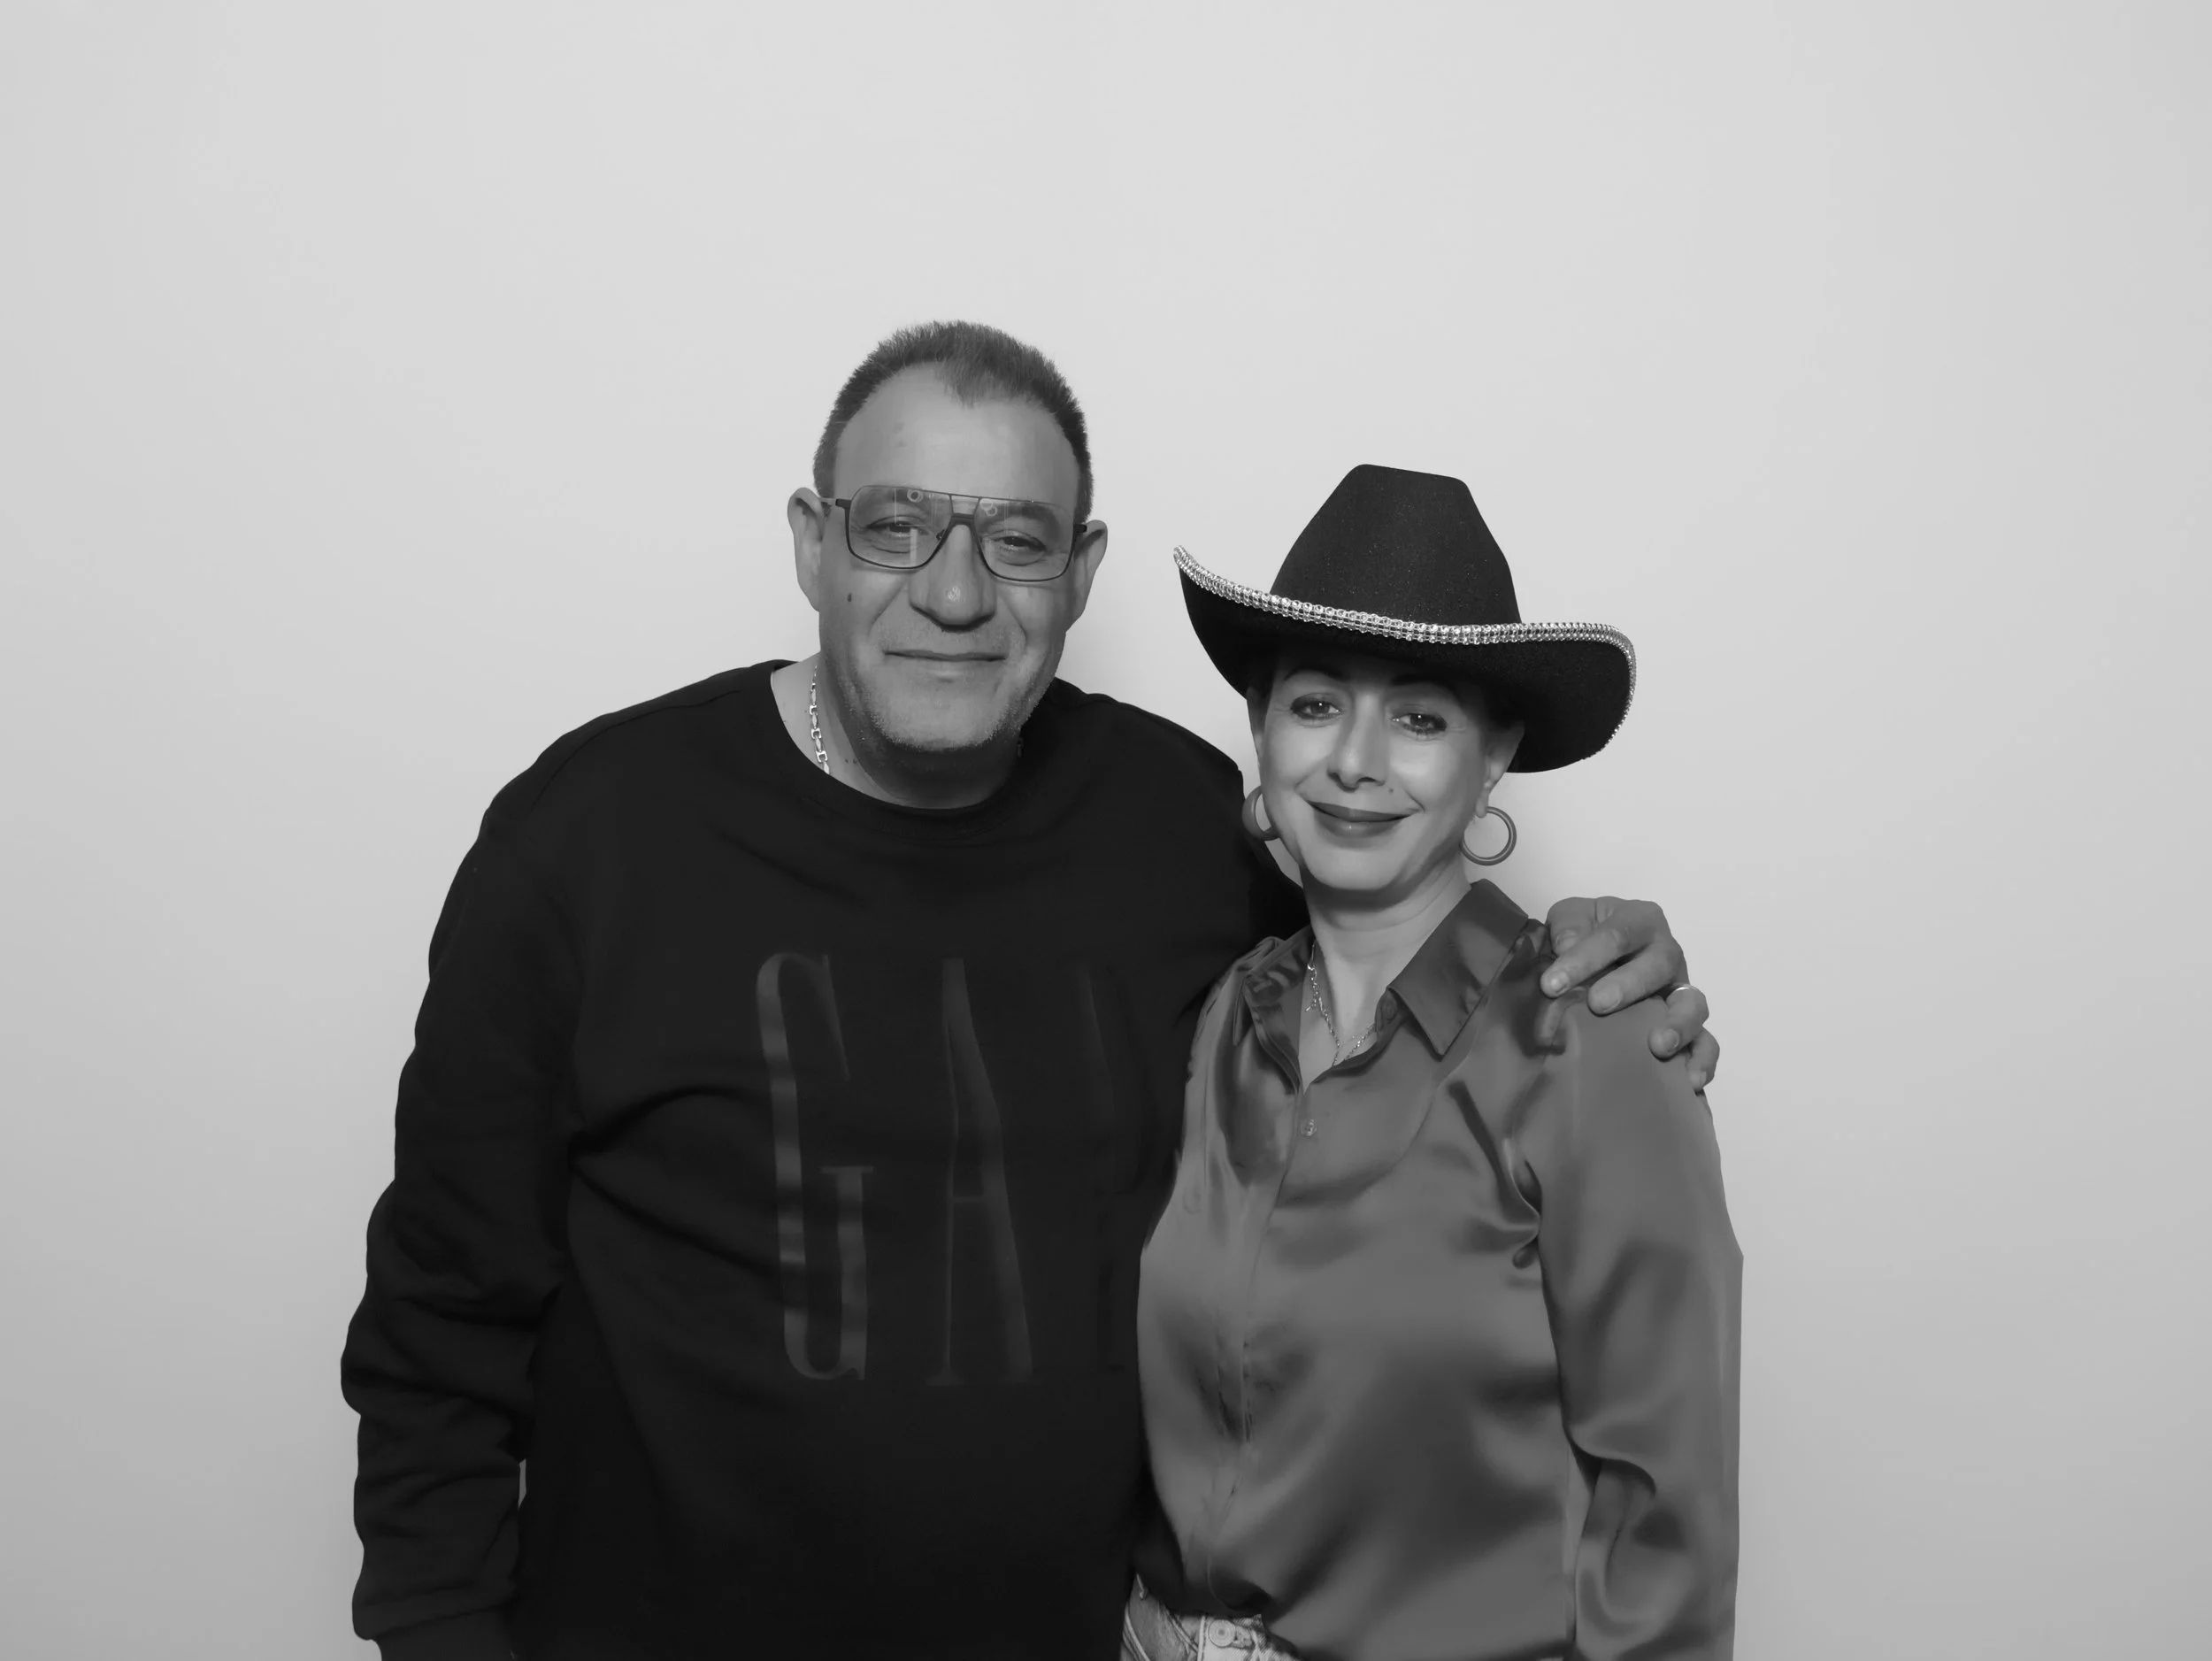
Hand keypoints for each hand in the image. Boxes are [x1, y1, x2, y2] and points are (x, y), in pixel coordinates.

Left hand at [1541, 896, 1719, 1090]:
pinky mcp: (1687, 1025)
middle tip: (1598, 1005)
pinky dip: (1703, 1059)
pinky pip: (1706, 1042)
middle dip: (1629, 985)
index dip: (1585, 957)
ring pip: (1693, 1004)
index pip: (1617, 934)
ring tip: (1658, 1047)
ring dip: (1679, 1025)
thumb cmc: (1584, 934)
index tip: (1552, 984)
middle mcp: (1666, 952)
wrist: (1595, 958)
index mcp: (1639, 920)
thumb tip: (1568, 946)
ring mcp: (1679, 990)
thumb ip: (1568, 925)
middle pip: (1659, 965)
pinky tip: (1690, 1079)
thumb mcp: (1571, 917)